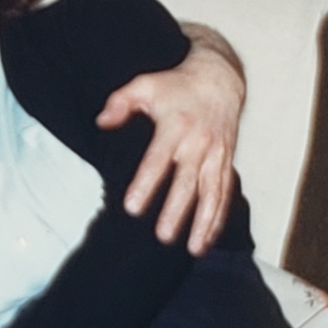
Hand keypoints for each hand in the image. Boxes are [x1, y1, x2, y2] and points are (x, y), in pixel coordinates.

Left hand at [97, 24, 244, 254]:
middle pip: (187, 182)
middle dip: (176, 210)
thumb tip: (101, 122)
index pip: (158, 159)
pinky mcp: (225, 162)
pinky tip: (205, 241)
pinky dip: (217, 218)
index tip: (132, 206)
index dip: (146, 183)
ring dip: (203, 222)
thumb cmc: (174, 85)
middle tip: (162, 236)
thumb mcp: (144, 85)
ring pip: (212, 193)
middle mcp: (199, 143)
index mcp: (176, 126)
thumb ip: (120, 103)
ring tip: (192, 249)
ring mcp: (216, 155)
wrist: (220, 78)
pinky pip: (224, 194)